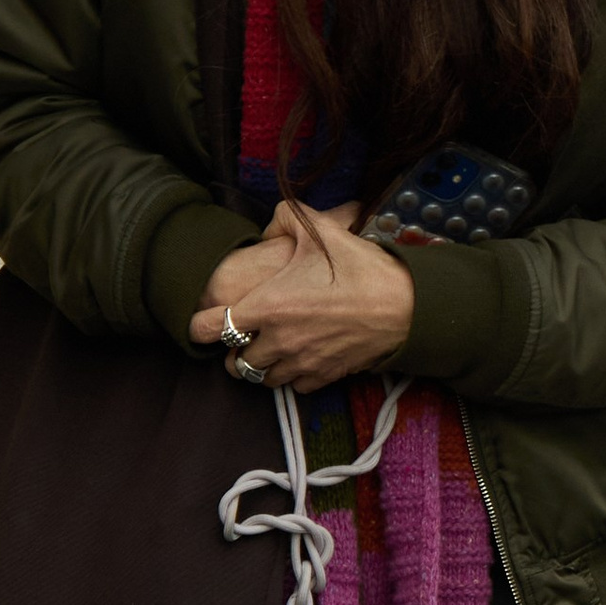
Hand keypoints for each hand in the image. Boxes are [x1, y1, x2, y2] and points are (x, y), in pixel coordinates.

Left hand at [190, 199, 413, 389]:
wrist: (406, 305)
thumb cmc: (361, 267)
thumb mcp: (320, 230)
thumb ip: (286, 218)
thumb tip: (269, 226)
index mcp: (267, 306)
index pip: (208, 328)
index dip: (200, 325)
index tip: (205, 320)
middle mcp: (277, 340)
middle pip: (233, 363)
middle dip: (233, 351)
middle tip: (242, 337)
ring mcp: (301, 362)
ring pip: (261, 379)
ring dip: (260, 366)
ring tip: (269, 350)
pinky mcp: (325, 375)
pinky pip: (295, 386)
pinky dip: (291, 376)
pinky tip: (299, 358)